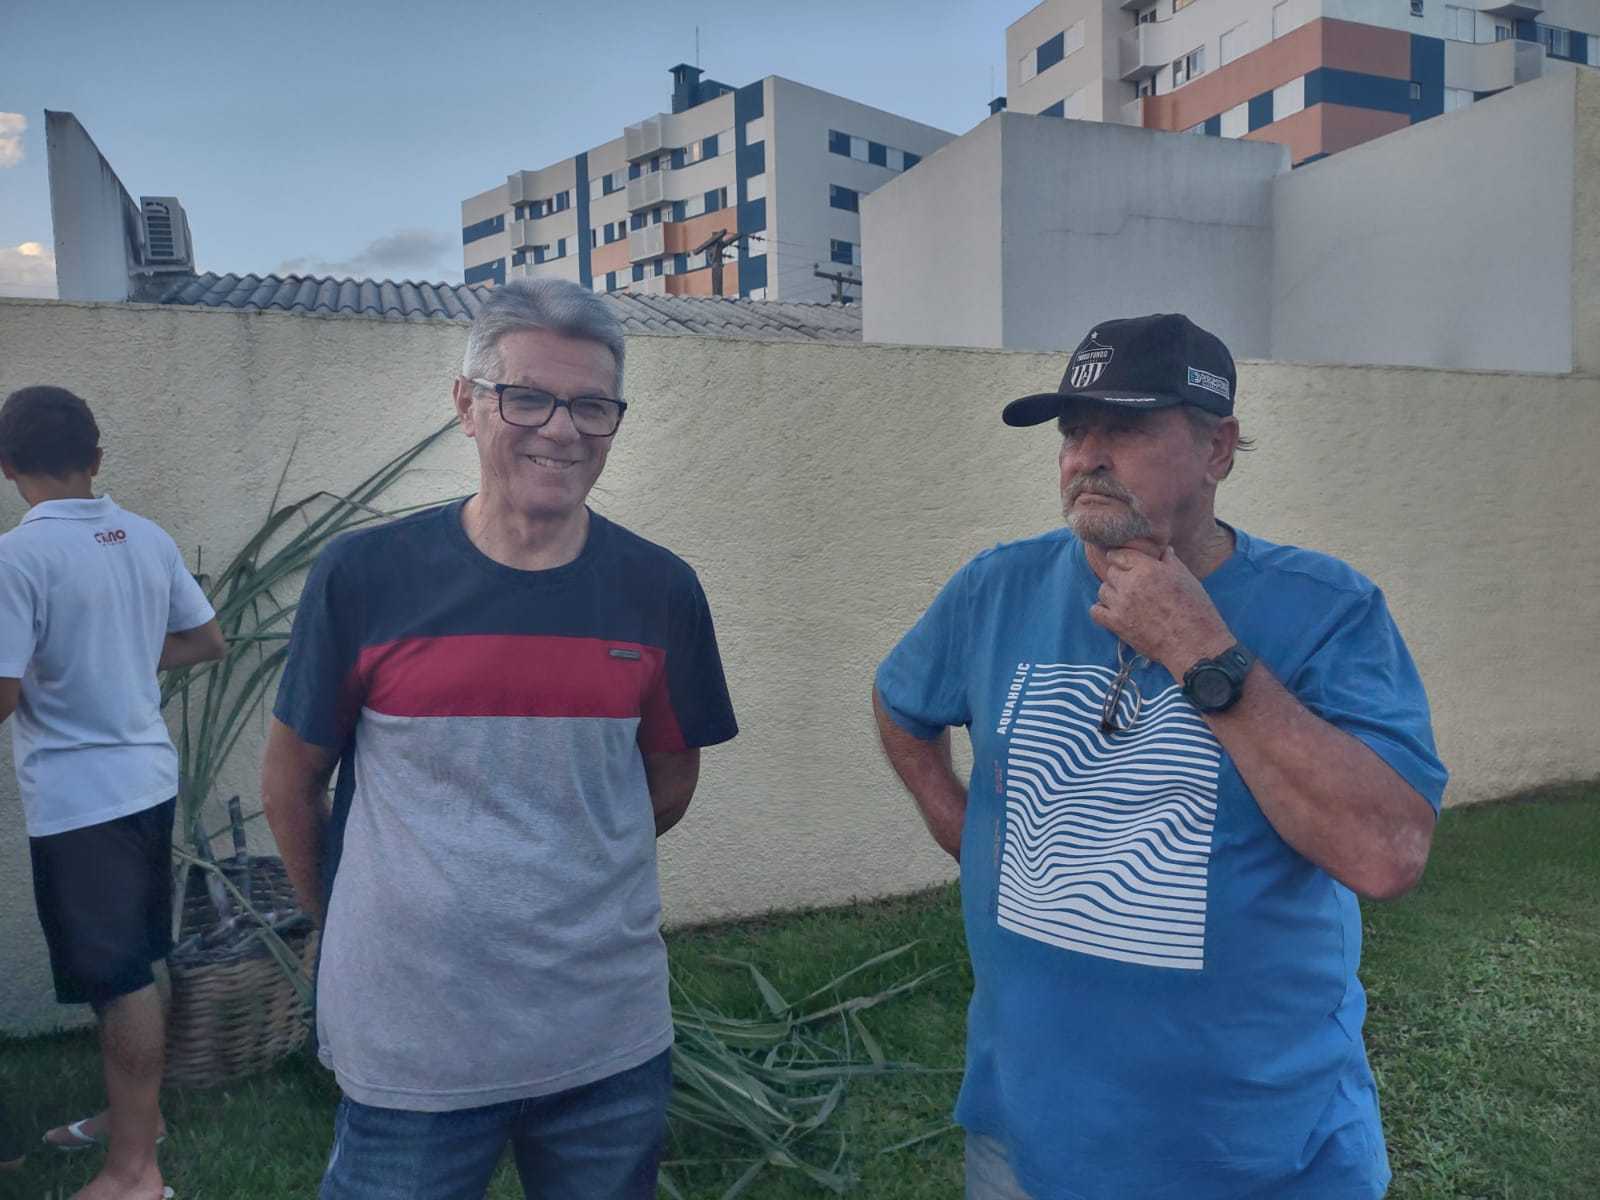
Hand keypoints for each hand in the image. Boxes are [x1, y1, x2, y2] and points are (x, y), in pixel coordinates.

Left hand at [1090, 546, 1234, 676]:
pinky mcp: (1116, 624)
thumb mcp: (1186, 578)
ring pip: (1102, 590)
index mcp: (1147, 568)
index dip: (1122, 558)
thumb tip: (1163, 550)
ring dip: (1112, 593)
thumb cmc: (1195, 609)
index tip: (1125, 563)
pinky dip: (1102, 611)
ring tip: (1126, 600)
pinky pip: (1095, 611)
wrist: (1193, 643)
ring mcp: (1121, 604)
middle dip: (1120, 576)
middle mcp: (1130, 584)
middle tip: (1132, 585)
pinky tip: (1114, 612)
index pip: (1120, 554)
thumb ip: (1170, 561)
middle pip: (1110, 572)